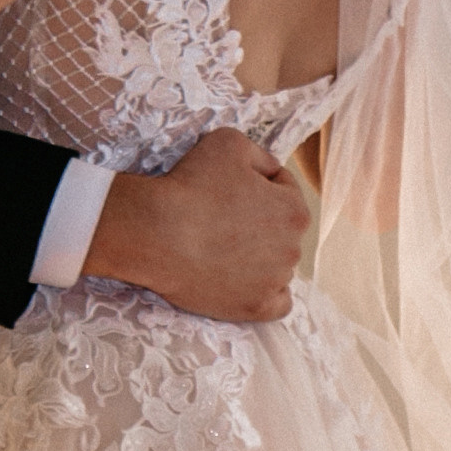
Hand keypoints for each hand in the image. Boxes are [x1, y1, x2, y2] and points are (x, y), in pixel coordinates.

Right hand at [89, 128, 310, 322]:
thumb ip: (262, 154)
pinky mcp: (253, 308)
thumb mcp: (230, 142)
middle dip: (261, 222)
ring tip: (220, 249)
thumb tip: (271, 171)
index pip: (286, 191)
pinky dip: (266, 294)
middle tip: (222, 218)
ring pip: (277, 266)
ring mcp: (274, 282)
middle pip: (282, 231)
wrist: (155, 232)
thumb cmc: (190, 185)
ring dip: (259, 257)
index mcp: (295, 211)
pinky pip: (277, 304)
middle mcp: (293, 250)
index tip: (230, 187)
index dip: (258, 183)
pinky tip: (246, 283)